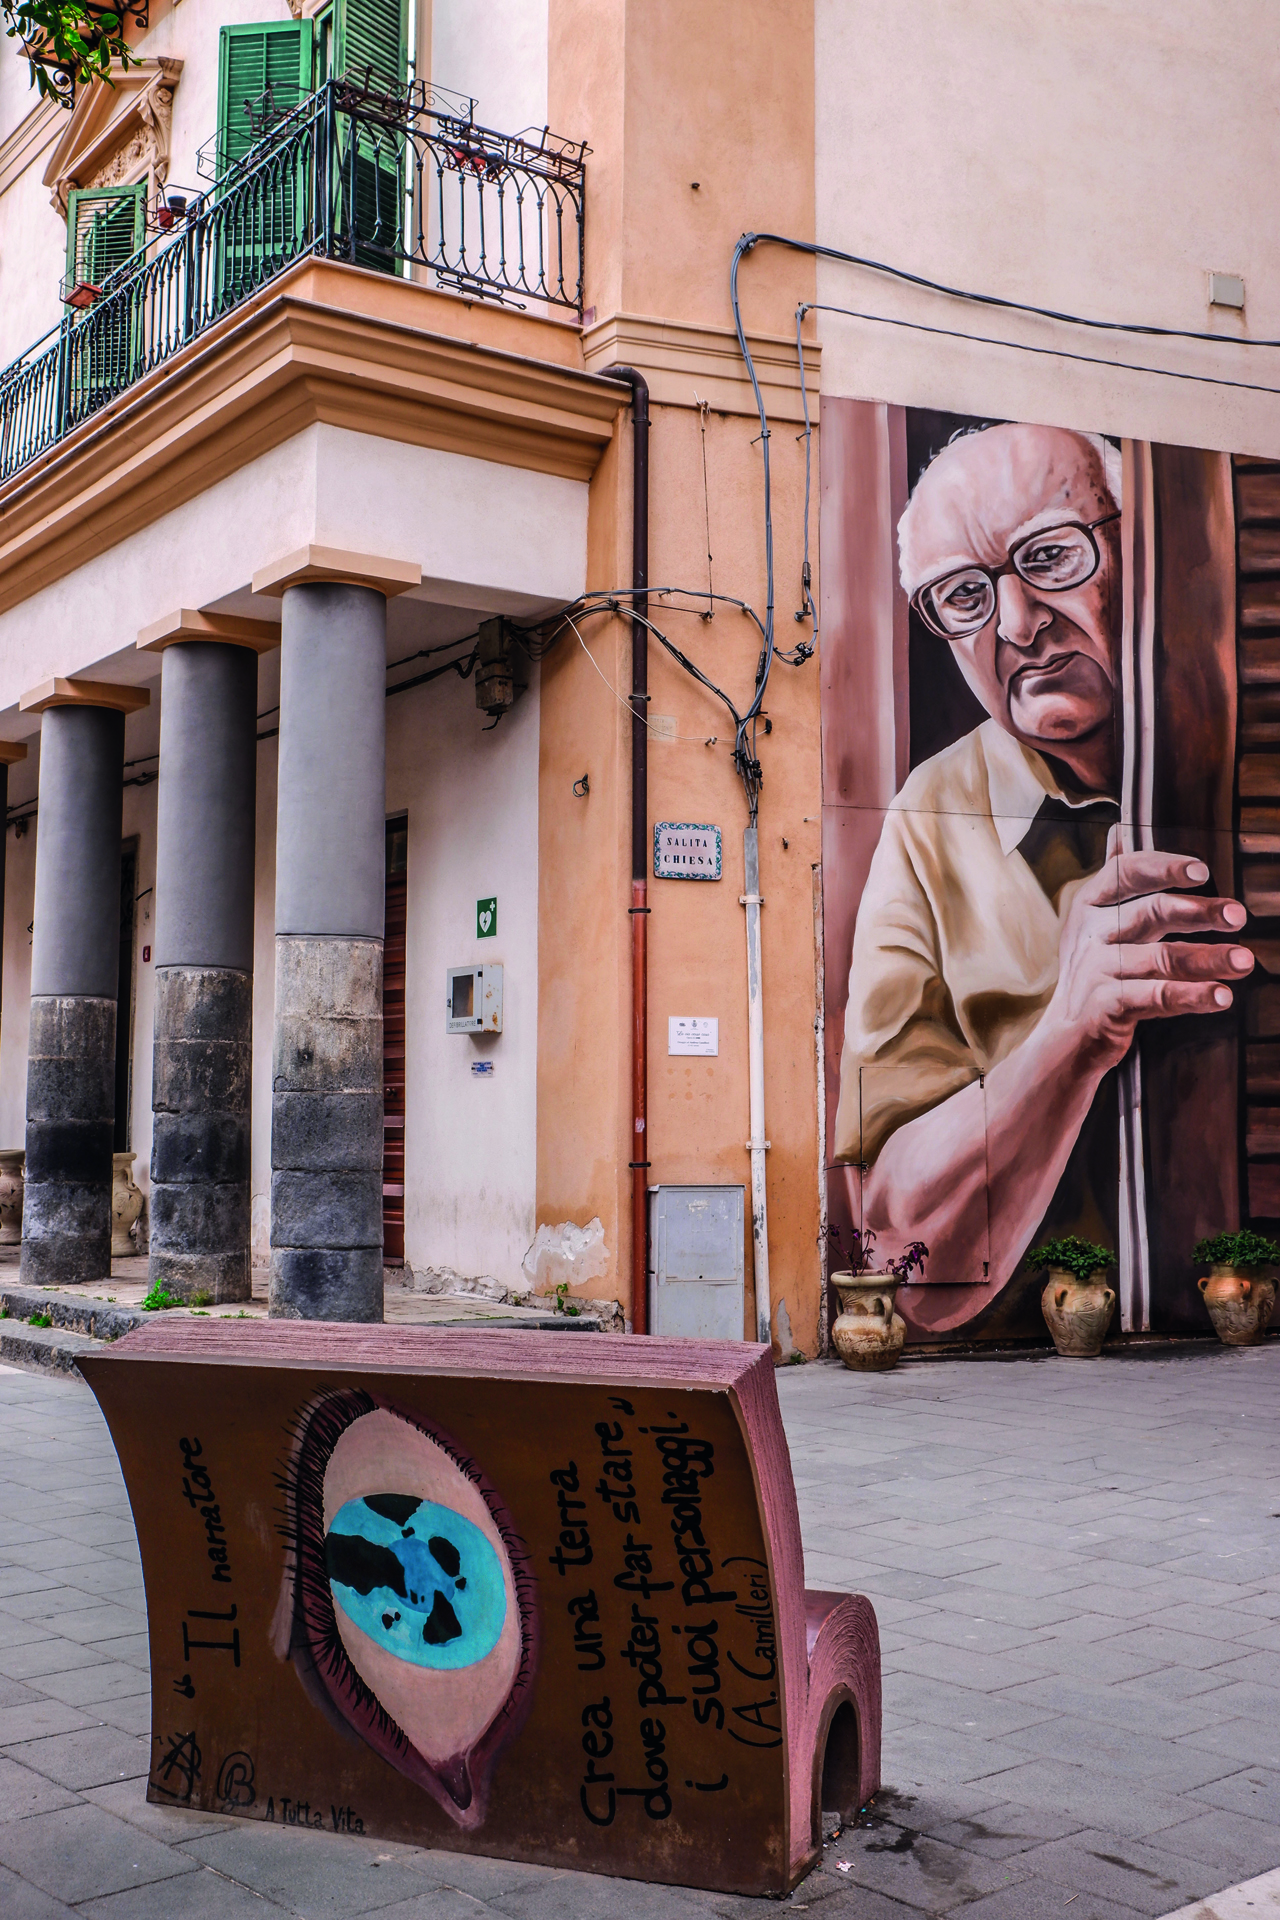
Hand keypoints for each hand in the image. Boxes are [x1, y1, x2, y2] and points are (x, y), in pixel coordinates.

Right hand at [1038, 825, 1252, 1071]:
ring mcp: (1096, 971)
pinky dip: (1193, 995)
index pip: (1125, 873)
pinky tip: (1221, 996)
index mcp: (1090, 907)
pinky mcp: (1106, 1007)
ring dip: (1208, 958)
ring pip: (1160, 958)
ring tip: (1244, 961)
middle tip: (1238, 916)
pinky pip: (1157, 997)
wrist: (1065, 1040)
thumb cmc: (1094, 976)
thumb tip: (1118, 830)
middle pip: (1149, 913)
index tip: (1201, 871)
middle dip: (1198, 912)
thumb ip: (1114, 881)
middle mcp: (1090, 935)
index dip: (1163, 867)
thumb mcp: (1094, 924)